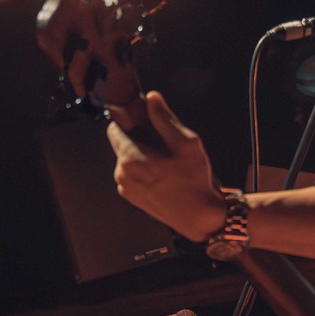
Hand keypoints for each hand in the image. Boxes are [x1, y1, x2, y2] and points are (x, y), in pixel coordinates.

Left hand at [107, 91, 225, 241]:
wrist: (199, 217)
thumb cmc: (195, 182)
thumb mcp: (186, 143)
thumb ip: (165, 118)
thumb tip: (152, 98)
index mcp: (131, 159)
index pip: (115, 128)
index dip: (129, 122)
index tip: (144, 121)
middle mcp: (122, 174)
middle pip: (122, 144)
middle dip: (138, 139)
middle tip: (163, 144)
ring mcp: (125, 188)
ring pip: (127, 160)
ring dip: (141, 155)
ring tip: (166, 161)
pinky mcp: (131, 197)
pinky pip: (132, 175)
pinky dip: (143, 171)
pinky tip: (163, 174)